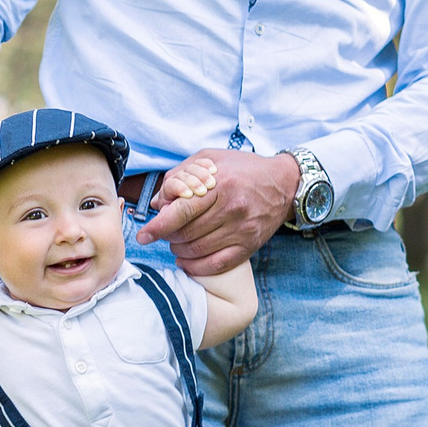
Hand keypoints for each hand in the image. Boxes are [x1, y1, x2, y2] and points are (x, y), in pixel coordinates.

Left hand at [134, 150, 298, 274]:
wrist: (284, 183)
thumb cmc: (242, 168)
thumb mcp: (210, 160)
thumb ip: (180, 175)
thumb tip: (158, 202)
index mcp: (220, 185)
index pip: (182, 211)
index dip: (158, 226)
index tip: (143, 236)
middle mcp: (232, 209)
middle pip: (187, 233)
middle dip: (168, 237)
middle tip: (163, 234)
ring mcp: (242, 230)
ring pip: (198, 250)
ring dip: (179, 251)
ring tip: (176, 244)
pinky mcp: (250, 245)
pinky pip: (216, 264)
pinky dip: (196, 267)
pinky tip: (187, 261)